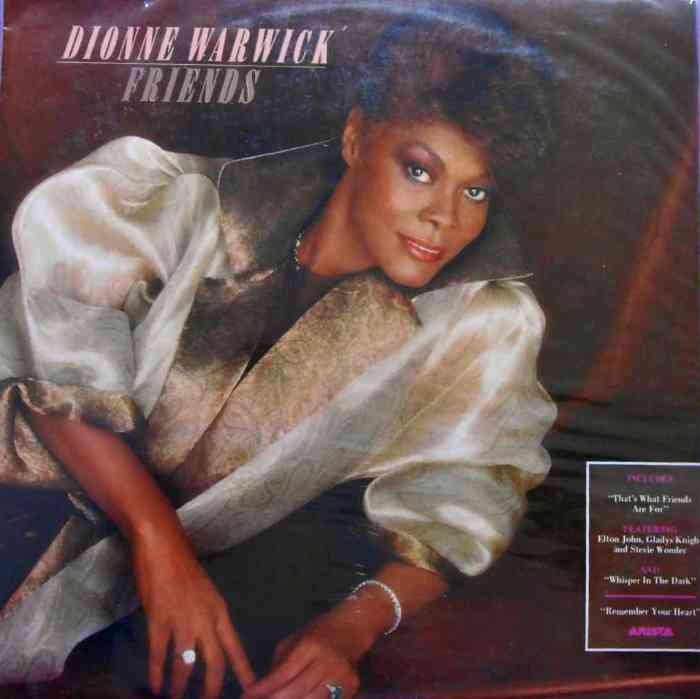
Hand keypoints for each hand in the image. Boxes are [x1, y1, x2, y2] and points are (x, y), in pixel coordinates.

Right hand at [133, 531, 256, 698]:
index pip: (236, 647)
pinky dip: (157, 674)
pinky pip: (159, 655)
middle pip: (215, 663)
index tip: (254, 690)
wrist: (164, 547)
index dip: (244, 671)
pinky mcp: (159, 620)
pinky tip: (156, 687)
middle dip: (212, 689)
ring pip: (186, 665)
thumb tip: (210, 640)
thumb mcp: (206, 593)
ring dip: (181, 686)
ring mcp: (182, 621)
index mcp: (220, 611)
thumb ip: (209, 617)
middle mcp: (205, 619)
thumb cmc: (185, 568)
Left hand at [241, 615, 361, 698]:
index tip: (247, 695)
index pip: (284, 673)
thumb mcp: (295, 640)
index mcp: (310, 646)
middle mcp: (327, 662)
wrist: (352, 629)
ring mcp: (341, 677)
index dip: (264, 688)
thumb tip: (260, 689)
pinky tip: (298, 698)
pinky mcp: (351, 688)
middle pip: (296, 692)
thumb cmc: (318, 632)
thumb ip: (279, 665)